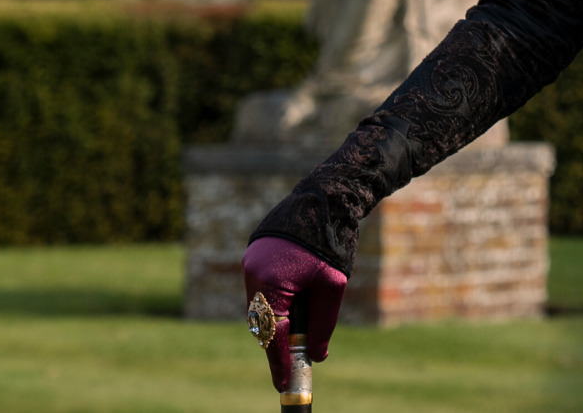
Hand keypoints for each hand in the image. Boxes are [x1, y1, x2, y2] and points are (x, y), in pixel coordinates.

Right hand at [242, 236, 348, 391]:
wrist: (325, 196)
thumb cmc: (332, 242)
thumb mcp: (332, 287)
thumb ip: (322, 324)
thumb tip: (316, 356)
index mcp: (269, 281)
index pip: (273, 333)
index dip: (279, 362)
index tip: (284, 384)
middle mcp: (253, 273)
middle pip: (263, 322)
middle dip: (280, 344)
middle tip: (294, 365)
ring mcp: (250, 263)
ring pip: (262, 307)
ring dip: (279, 322)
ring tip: (297, 337)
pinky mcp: (254, 256)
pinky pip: (262, 290)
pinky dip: (276, 304)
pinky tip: (292, 310)